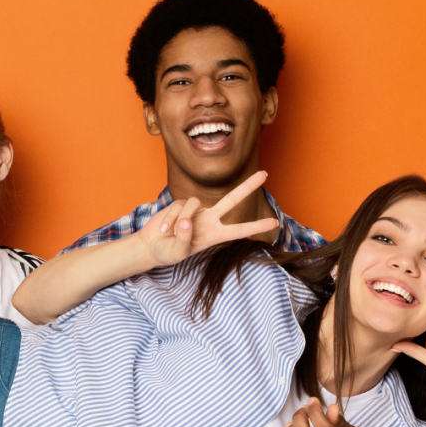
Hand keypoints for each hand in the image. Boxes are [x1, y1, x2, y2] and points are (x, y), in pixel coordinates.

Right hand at [136, 170, 278, 266]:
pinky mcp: (181, 204)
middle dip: (248, 186)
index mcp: (214, 235)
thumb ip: (185, 238)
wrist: (150, 245)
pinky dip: (170, 218)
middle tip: (266, 174)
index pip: (239, 230)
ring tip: (170, 234)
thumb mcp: (177, 252)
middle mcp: (209, 220)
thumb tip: (188, 221)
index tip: (275, 223)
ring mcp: (196, 210)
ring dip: (179, 219)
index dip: (256, 226)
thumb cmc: (167, 253)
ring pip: (193, 203)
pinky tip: (164, 229)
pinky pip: (178, 205)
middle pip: (231, 200)